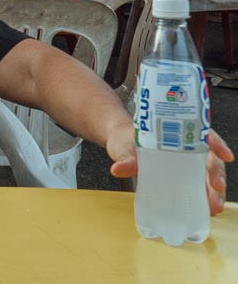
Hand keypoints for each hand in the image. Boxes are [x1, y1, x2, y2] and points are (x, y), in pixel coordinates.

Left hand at [108, 125, 232, 215]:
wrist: (122, 145)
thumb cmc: (126, 140)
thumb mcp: (124, 146)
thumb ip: (125, 158)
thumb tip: (118, 170)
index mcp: (178, 133)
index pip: (204, 134)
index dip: (218, 144)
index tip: (225, 155)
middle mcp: (188, 147)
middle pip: (209, 159)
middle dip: (217, 175)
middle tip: (216, 189)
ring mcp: (188, 163)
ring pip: (209, 175)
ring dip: (215, 191)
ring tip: (213, 207)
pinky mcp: (184, 176)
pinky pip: (200, 186)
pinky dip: (205, 197)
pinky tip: (207, 210)